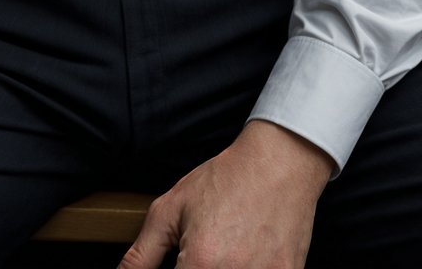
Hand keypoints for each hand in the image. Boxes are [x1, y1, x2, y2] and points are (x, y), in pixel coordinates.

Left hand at [119, 120, 333, 268]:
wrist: (279, 163)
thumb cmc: (226, 181)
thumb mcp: (172, 209)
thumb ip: (141, 254)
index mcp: (199, 265)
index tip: (180, 264)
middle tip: (203, 251)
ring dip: (223, 268)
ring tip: (225, 250)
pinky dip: (250, 267)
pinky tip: (247, 254)